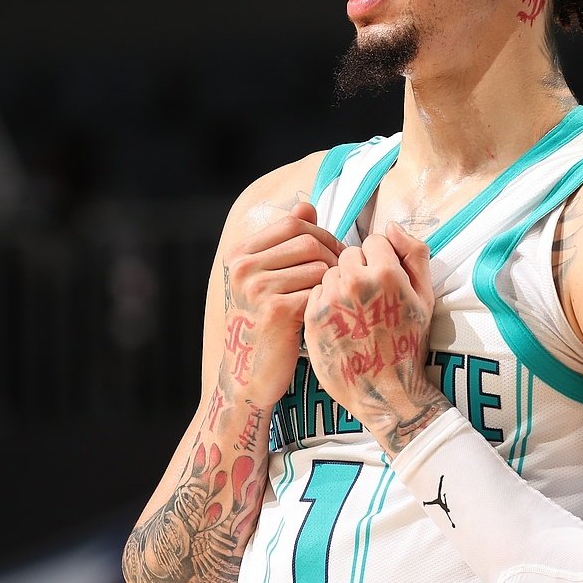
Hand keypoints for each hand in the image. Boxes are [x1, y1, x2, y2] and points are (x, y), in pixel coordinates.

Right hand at [221, 201, 342, 407]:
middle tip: (342, 278)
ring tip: (336, 297)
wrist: (248, 375)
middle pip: (308, 242)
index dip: (322, 236)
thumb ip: (285, 243)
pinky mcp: (275, 311)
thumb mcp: (266, 280)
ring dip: (335, 280)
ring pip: (318, 265)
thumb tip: (307, 207)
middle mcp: (244, 267)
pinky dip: (330, 300)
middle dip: (333, 257)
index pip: (293, 224)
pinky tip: (330, 313)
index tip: (333, 256)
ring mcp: (257, 288)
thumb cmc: (265, 325)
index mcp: (240, 254)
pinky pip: (319, 290)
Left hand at [303, 222, 446, 453]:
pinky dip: (324, 302)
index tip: (383, 283)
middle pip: (348, 254)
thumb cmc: (408, 345)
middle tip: (368, 300)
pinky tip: (339, 322)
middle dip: (358, 270)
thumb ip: (414, 254)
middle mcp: (356, 281)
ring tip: (354, 313)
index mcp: (387, 273)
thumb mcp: (425, 297)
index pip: (373, 241)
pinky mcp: (312, 316)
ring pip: (329, 272)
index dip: (380, 260)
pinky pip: (315, 292)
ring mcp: (331, 299)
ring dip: (339, 285)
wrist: (386, 391)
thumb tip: (390, 225)